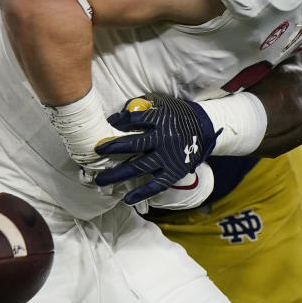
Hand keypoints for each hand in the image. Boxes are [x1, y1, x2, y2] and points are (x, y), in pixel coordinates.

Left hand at [94, 93, 220, 204]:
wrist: (204, 128)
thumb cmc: (178, 115)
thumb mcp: (163, 103)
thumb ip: (142, 106)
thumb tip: (119, 114)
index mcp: (161, 120)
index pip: (134, 120)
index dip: (118, 123)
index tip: (107, 126)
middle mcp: (163, 139)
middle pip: (133, 144)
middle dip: (112, 148)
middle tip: (96, 151)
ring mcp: (168, 158)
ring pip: (139, 167)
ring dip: (118, 174)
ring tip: (100, 180)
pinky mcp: (174, 172)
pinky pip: (156, 185)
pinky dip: (142, 193)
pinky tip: (127, 199)